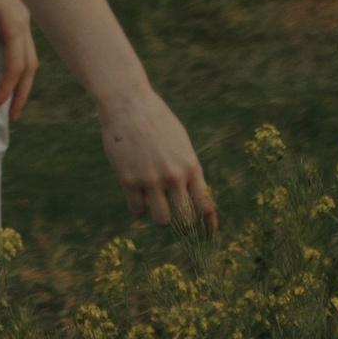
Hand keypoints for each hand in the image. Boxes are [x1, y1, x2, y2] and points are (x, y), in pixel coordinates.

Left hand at [0, 0, 36, 121]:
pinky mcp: (16, 6)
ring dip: (23, 77)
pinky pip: (25, 41)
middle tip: (12, 116)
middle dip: (21, 92)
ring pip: (30, 54)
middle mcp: (24, 21)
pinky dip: (21, 59)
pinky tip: (11, 59)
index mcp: (14, 23)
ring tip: (15, 95)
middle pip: (29, 66)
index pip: (14, 68)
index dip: (4, 91)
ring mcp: (23, 13)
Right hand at [96, 83, 216, 231]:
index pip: (206, 205)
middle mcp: (174, 176)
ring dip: (158, 217)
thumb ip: (186, 169)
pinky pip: (137, 209)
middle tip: (174, 217)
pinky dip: (137, 205)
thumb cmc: (156, 120)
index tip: (208, 235)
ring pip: (161, 220)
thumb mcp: (180, 142)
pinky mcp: (128, 179)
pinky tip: (135, 190)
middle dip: (181, 224)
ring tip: (153, 202)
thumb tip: (189, 199)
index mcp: (191, 166)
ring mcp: (150, 179)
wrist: (128, 103)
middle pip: (185, 221)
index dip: (208, 224)